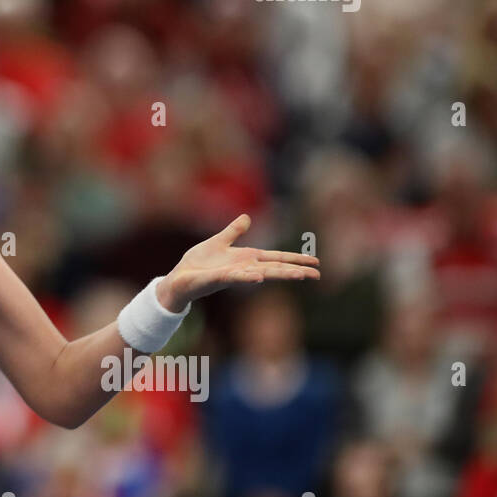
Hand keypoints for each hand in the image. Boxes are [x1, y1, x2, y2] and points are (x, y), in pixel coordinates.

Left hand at [157, 214, 318, 311]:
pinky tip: (258, 277)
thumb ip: (233, 231)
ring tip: (299, 275)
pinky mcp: (217, 279)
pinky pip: (234, 277)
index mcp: (246, 259)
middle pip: (275, 268)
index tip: (315, 262)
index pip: (276, 258)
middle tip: (317, 274)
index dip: (295, 259)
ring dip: (278, 274)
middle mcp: (244, 268)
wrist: (178, 278)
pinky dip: (246, 277)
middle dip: (296, 270)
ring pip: (260, 274)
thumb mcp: (218, 242)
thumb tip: (247, 217)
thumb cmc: (197, 264)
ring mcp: (232, 275)